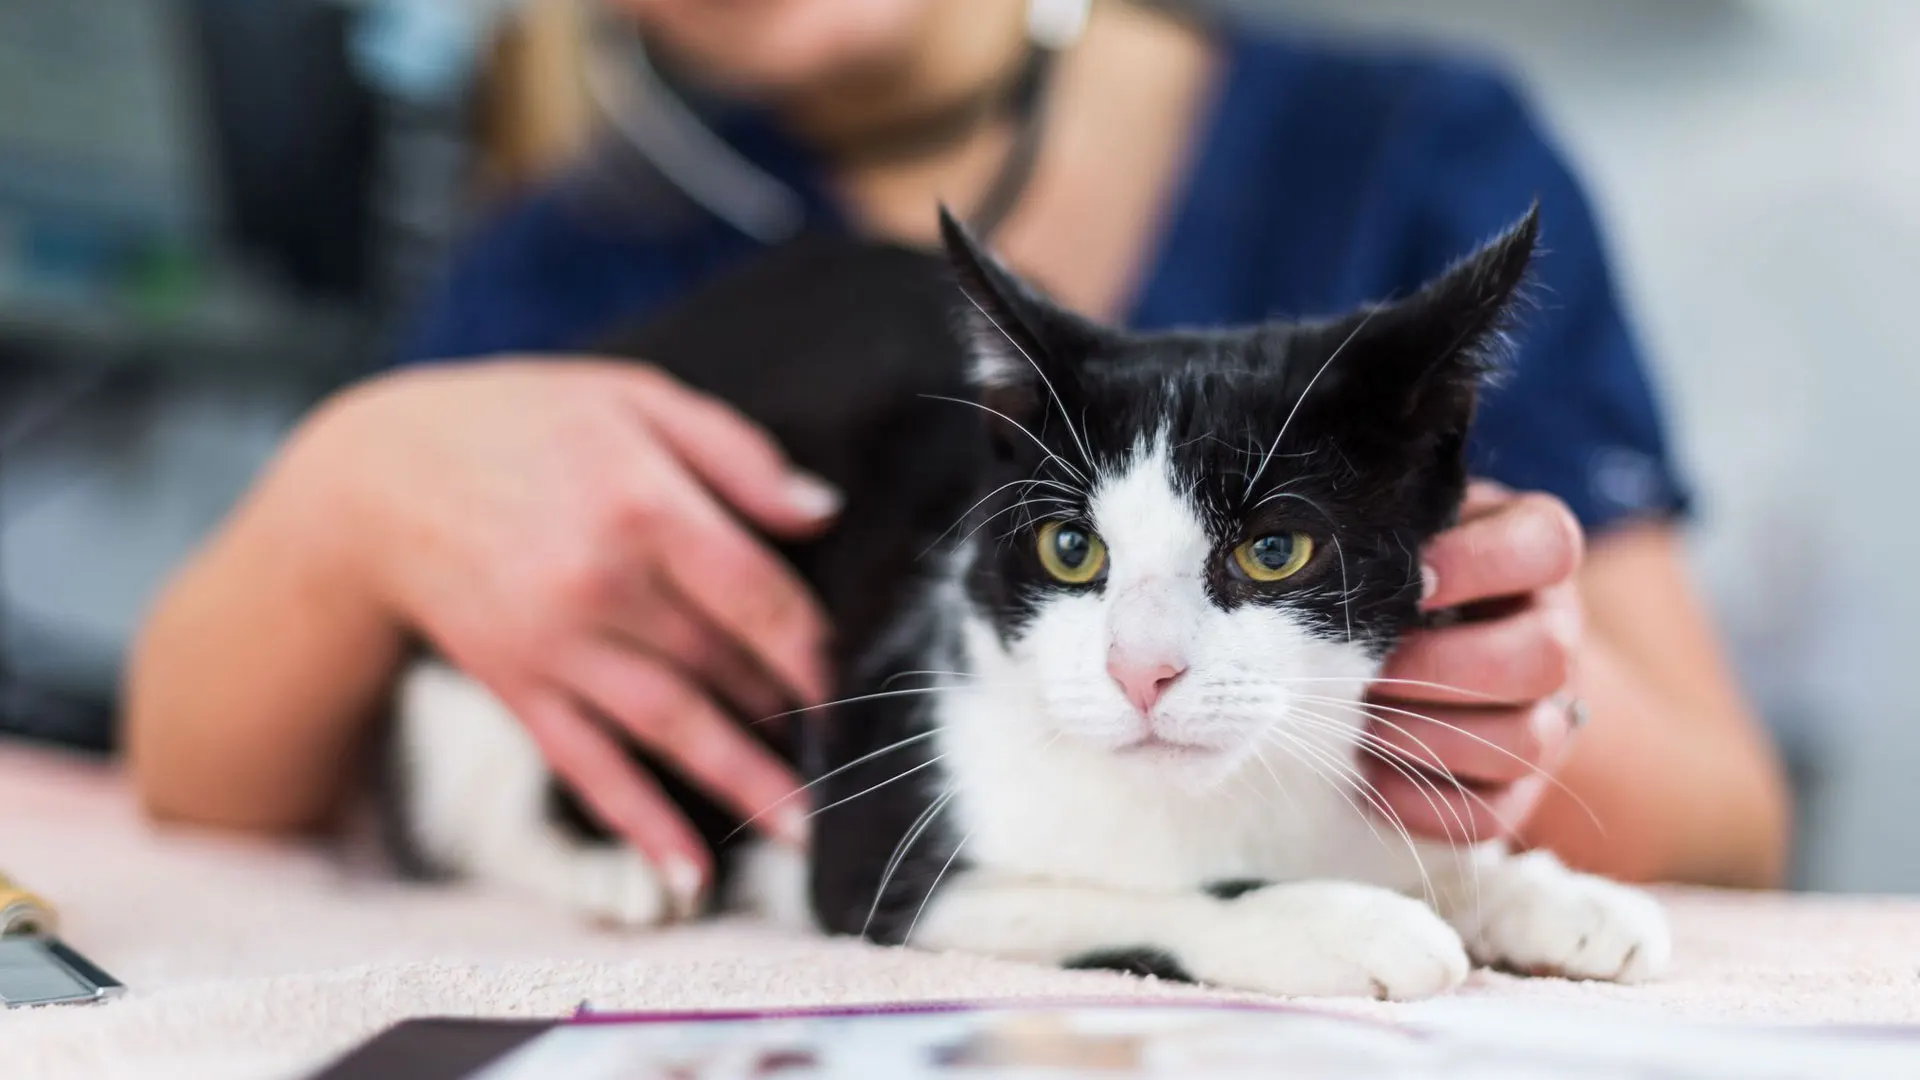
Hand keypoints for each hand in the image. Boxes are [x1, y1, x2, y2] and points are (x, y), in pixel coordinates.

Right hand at [321, 359, 839, 897]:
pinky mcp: (518, 688)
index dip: (817, 646)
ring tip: (810, 829)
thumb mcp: (632, 395)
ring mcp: (554, 645)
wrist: (375, 480)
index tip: (860, 678)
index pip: (757, 594)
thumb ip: (735, 454)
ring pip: (670, 728)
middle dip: (796, 716)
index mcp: (641, 501)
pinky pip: (588, 766)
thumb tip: (823, 515)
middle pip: (724, 665)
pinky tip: (689, 874)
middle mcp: (600, 582)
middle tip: (859, 756)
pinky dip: (640, 824)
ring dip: (746, 783)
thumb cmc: (522, 424)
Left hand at [1362, 482, 1585, 842]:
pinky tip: (1366, 779)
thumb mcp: (1404, 532)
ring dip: (1429, 738)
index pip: (1546, 545)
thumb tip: (1303, 560)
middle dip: (1443, 669)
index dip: (1480, 563)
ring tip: (1361, 725)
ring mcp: (1547, 715)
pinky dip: (1422, 803)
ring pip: (1525, 741)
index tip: (1411, 579)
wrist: (1434, 640)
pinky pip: (1491, 814)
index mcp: (1535, 553)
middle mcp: (1557, 633)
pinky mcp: (1518, 786)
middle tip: (1369, 671)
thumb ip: (1381, 534)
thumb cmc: (1400, 570)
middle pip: (1543, 656)